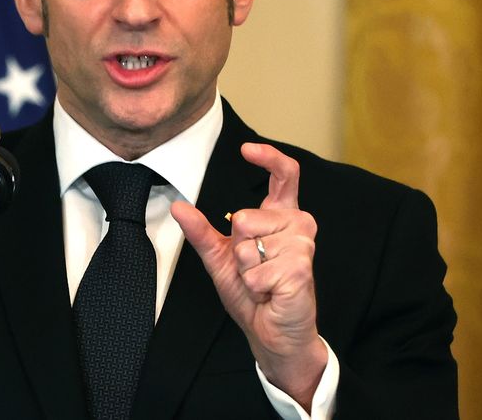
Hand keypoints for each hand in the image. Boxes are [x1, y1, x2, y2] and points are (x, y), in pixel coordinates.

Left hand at [170, 142, 326, 407]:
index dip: (268, 157)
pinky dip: (254, 286)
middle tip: (255, 268)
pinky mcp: (301, 269)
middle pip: (247, 216)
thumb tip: (178, 206)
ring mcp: (303, 246)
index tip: (246, 149)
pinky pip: (257, 270)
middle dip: (239, 247)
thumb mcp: (220, 259)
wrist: (272, 331)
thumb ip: (202, 232)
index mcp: (281, 216)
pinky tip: (270, 292)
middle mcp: (297, 225)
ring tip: (264, 281)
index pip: (284, 175)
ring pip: (250, 245)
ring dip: (247, 270)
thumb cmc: (253, 294)